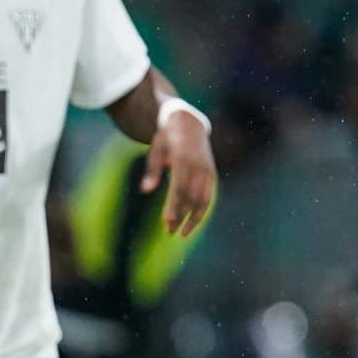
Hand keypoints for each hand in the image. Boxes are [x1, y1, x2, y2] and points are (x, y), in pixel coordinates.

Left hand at [139, 107, 216, 235]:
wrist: (190, 124)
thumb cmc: (167, 139)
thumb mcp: (156, 150)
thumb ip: (152, 170)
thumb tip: (145, 190)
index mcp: (183, 159)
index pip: (179, 188)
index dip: (174, 206)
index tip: (167, 222)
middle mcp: (198, 166)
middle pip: (191, 197)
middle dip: (181, 215)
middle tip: (170, 231)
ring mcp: (207, 170)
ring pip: (203, 200)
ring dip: (193, 218)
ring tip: (182, 233)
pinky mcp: (211, 174)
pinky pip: (208, 196)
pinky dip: (201, 210)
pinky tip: (192, 222)